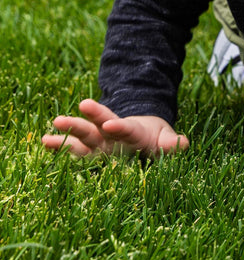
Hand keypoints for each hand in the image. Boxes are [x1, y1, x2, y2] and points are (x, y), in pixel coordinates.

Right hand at [41, 98, 188, 157]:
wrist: (140, 137)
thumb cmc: (153, 139)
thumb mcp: (164, 139)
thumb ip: (171, 143)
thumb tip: (184, 143)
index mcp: (132, 133)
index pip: (126, 129)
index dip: (119, 127)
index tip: (110, 123)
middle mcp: (111, 136)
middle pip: (99, 127)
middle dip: (90, 118)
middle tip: (81, 105)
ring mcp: (98, 144)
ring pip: (82, 137)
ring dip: (69, 132)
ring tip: (52, 125)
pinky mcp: (88, 154)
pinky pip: (73, 152)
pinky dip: (60, 148)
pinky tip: (44, 142)